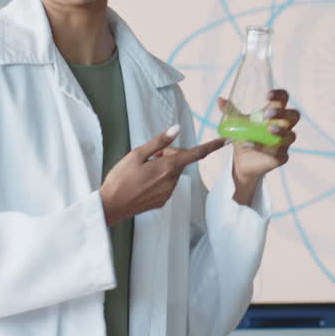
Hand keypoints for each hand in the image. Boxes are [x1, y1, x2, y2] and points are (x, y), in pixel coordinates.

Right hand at [100, 124, 225, 225]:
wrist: (110, 206)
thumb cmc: (120, 178)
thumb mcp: (136, 154)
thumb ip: (159, 142)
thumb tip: (176, 129)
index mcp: (167, 167)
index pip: (195, 154)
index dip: (211, 146)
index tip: (224, 141)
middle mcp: (172, 181)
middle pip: (179, 161)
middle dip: (168, 155)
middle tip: (148, 157)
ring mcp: (168, 193)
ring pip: (172, 173)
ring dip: (163, 168)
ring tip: (142, 171)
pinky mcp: (162, 201)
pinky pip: (166, 185)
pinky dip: (158, 180)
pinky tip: (142, 183)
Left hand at [219, 89, 299, 184]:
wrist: (242, 161)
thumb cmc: (245, 136)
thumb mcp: (237, 123)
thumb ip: (230, 112)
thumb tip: (219, 100)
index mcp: (275, 114)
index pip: (284, 99)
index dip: (280, 95)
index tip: (267, 95)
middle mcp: (283, 127)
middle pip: (294, 116)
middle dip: (283, 113)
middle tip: (267, 114)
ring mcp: (284, 143)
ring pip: (290, 135)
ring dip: (280, 131)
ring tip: (267, 130)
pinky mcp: (281, 157)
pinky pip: (277, 152)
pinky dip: (263, 148)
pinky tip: (250, 144)